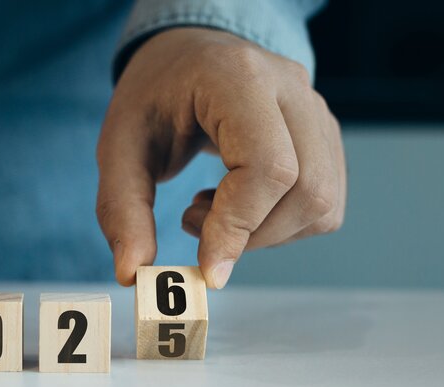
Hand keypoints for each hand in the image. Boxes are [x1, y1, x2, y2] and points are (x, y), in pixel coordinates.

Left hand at [96, 27, 345, 287]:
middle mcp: (291, 88)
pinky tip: (237, 201)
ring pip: (321, 202)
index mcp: (238, 78)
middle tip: (193, 221)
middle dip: (250, 234)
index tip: (207, 267)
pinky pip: (324, 202)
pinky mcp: (325, 135)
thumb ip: (121, 209)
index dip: (240, 225)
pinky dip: (280, 224)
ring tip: (211, 207)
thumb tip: (132, 273)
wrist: (186, 58)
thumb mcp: (118, 147)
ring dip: (265, 232)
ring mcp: (316, 109)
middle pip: (306, 189)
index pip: (267, 165)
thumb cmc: (153, 97)